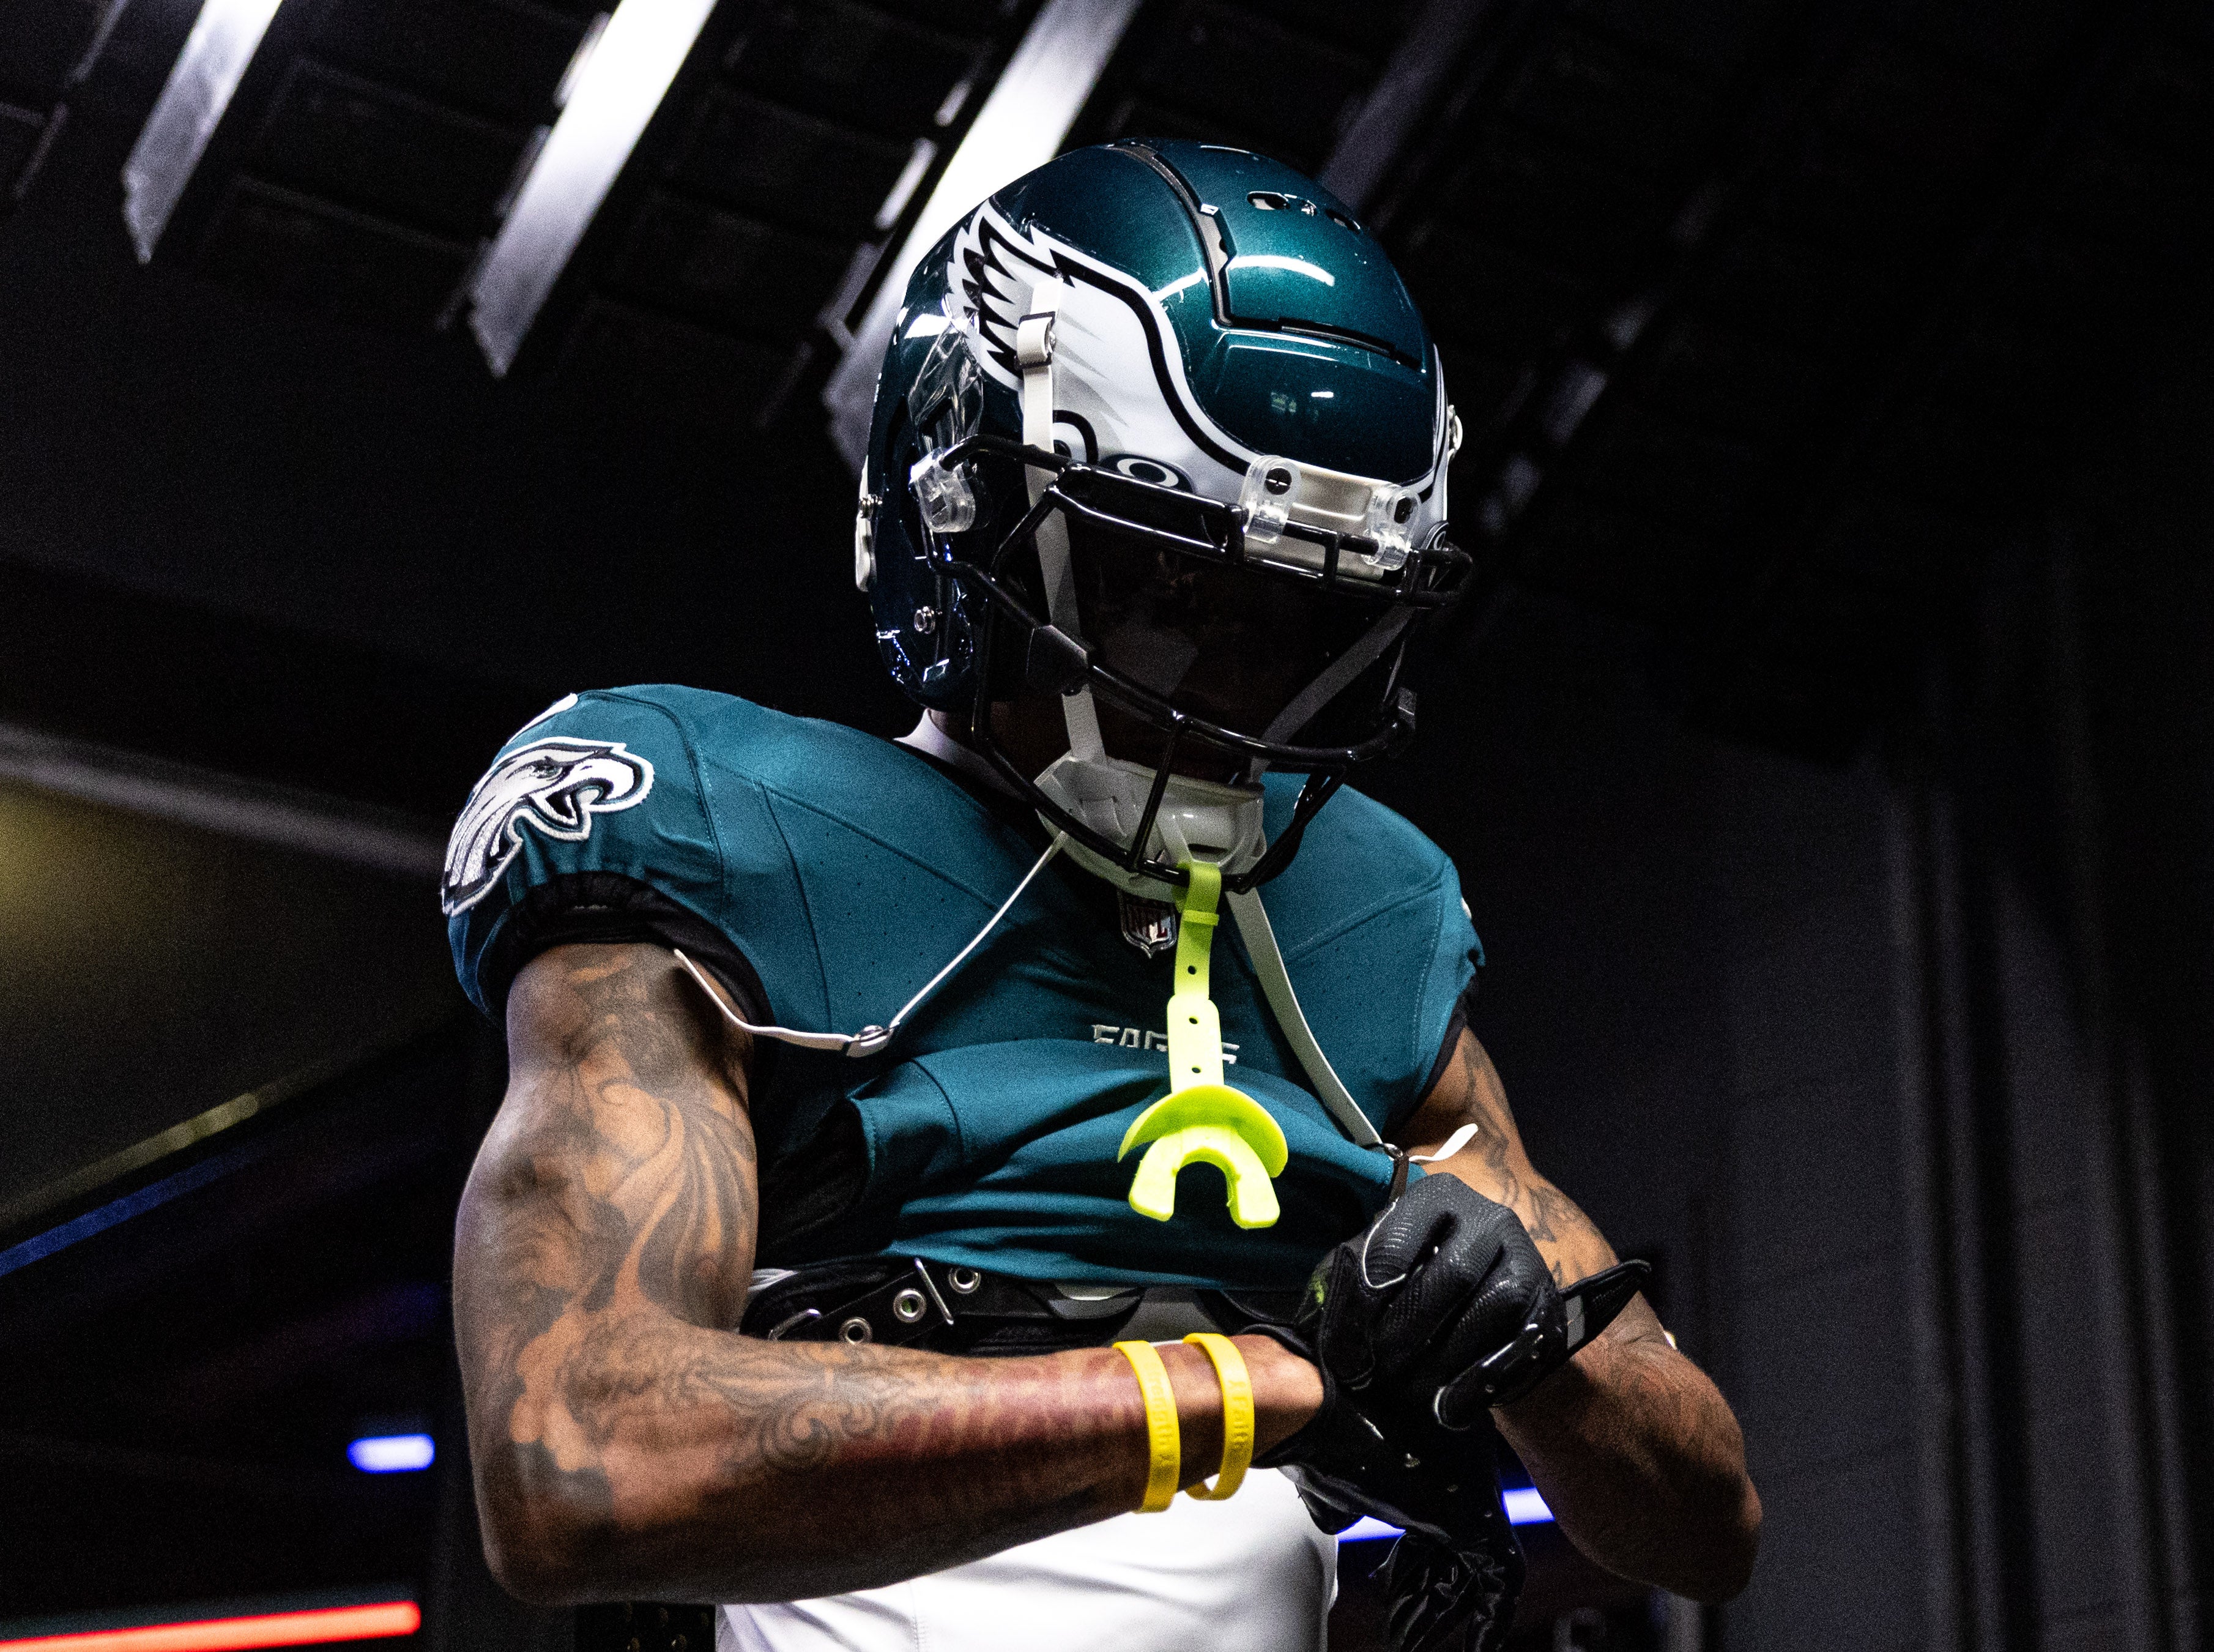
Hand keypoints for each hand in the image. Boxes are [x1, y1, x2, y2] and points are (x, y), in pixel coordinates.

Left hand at [1249, 1175, 1577, 1651]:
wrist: (1497, 1326)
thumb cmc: (1416, 1297)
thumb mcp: (1378, 1274)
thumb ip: (1342, 1284)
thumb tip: (1294, 1326)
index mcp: (1432, 1197)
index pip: (1388, 1245)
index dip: (1361, 1306)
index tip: (1345, 1358)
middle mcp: (1487, 1217)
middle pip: (1443, 1279)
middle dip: (1402, 1338)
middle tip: (1373, 1379)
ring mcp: (1525, 1261)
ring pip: (1483, 1314)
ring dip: (1437, 1364)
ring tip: (1406, 1393)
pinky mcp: (1549, 1309)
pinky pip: (1513, 1350)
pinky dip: (1474, 1386)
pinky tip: (1445, 1409)